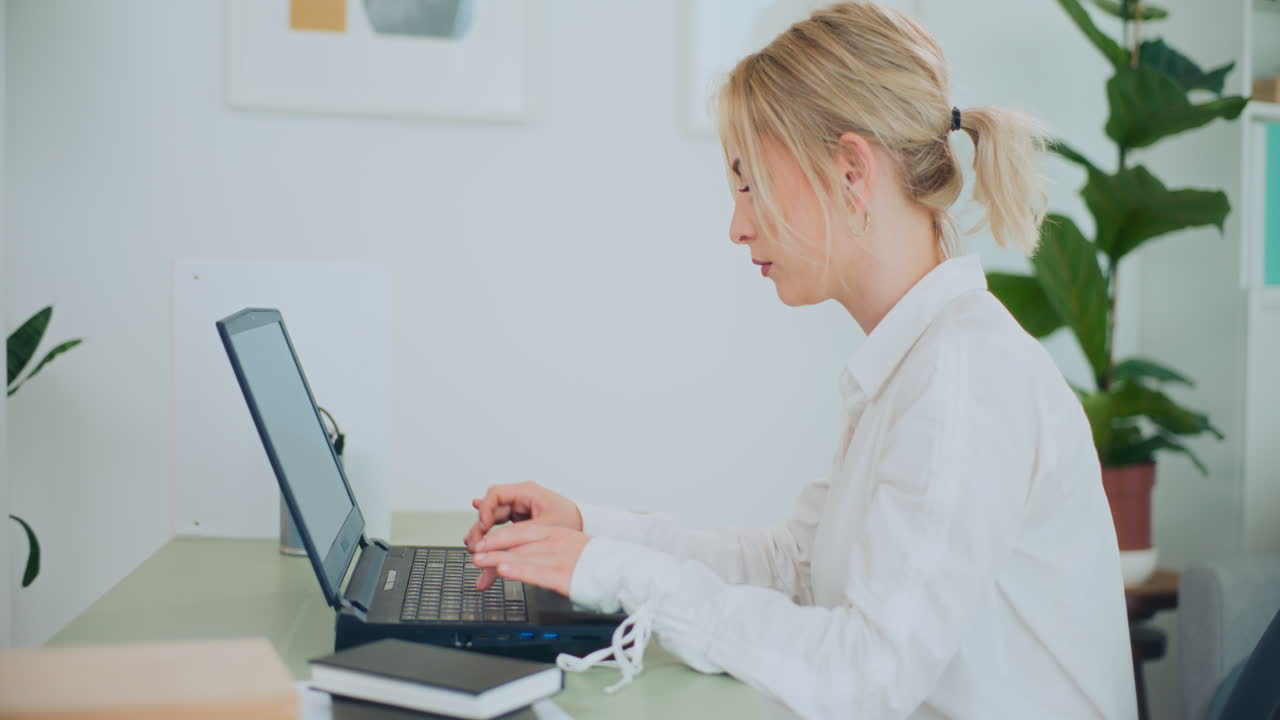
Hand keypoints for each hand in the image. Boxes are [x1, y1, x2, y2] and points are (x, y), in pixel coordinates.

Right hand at [463, 481, 581, 547]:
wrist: (585, 527)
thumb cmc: (571, 520)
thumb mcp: (544, 528)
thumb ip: (517, 536)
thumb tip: (495, 545)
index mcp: (526, 492)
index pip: (495, 494)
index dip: (485, 509)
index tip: (483, 527)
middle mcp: (520, 499)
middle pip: (490, 509)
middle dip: (480, 527)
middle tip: (474, 544)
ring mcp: (519, 511)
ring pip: (493, 521)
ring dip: (482, 535)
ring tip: (473, 548)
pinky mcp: (520, 524)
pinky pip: (500, 530)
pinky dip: (492, 539)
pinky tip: (480, 543)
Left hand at [470, 524, 589, 595]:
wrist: (626, 572)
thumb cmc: (600, 564)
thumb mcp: (573, 548)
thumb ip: (551, 548)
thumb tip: (527, 554)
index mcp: (559, 533)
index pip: (524, 530)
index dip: (501, 536)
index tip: (484, 543)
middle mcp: (558, 543)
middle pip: (520, 541)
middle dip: (494, 546)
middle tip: (475, 551)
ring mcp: (562, 559)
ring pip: (525, 555)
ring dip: (498, 557)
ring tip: (480, 561)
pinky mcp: (566, 576)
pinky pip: (538, 572)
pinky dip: (519, 569)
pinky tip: (504, 569)